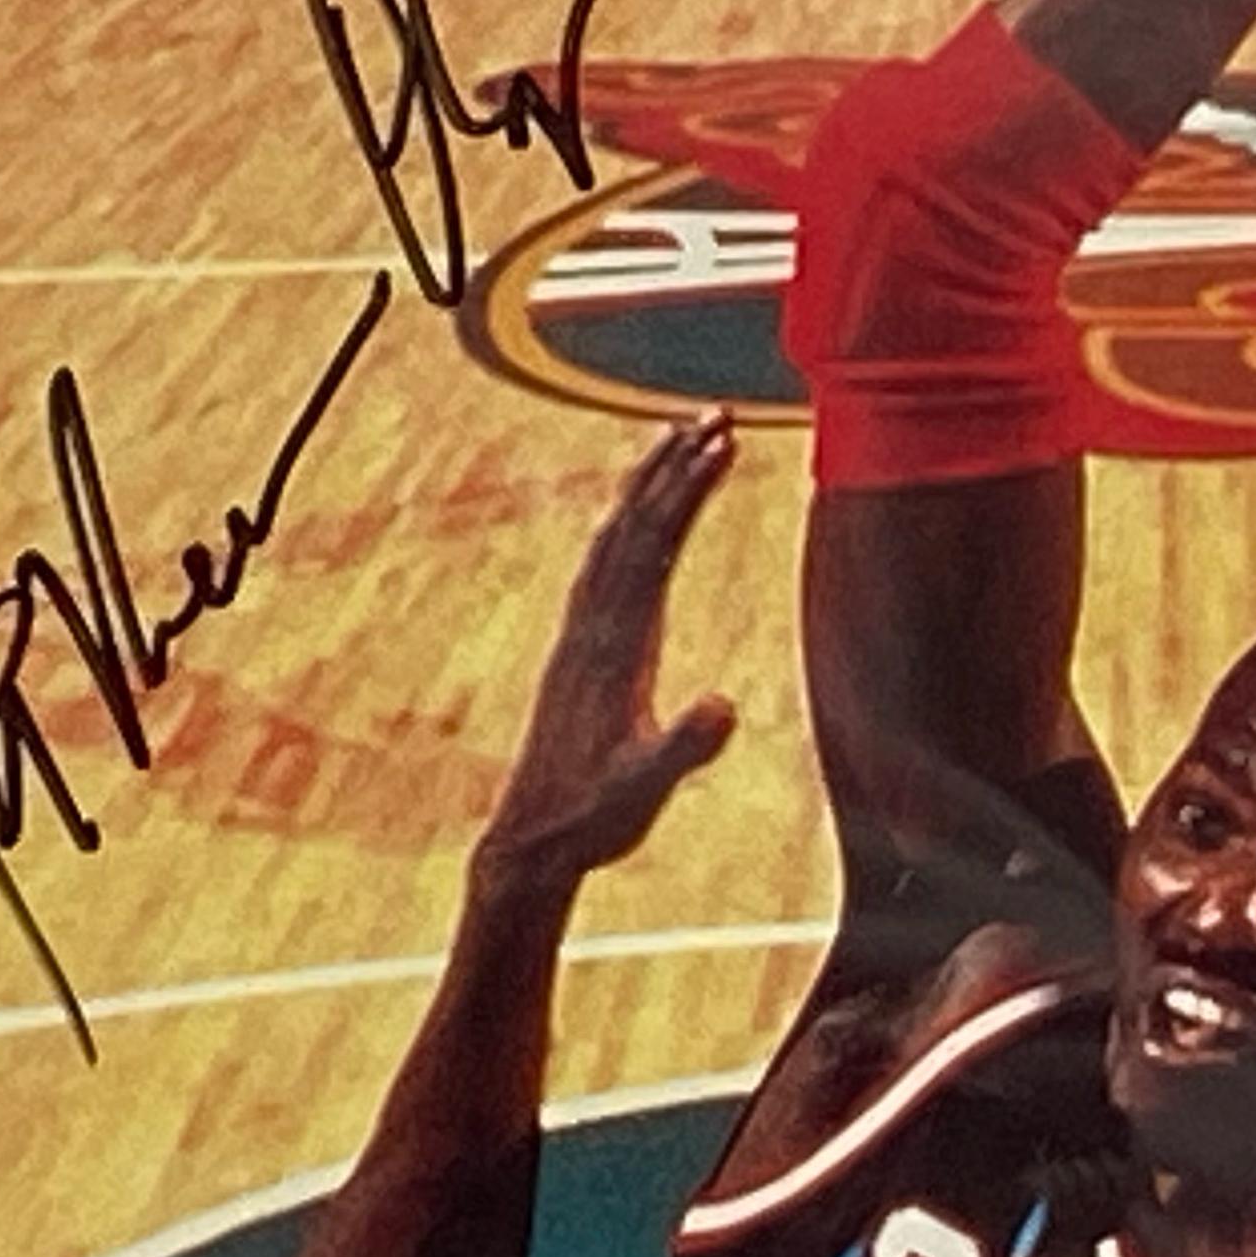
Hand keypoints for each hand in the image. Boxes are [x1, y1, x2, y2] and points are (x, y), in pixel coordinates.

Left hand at [474, 411, 739, 894]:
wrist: (531, 843)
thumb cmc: (592, 820)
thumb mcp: (643, 792)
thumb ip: (681, 750)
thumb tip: (724, 707)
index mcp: (615, 648)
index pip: (655, 550)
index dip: (686, 494)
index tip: (721, 444)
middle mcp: (593, 629)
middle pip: (633, 525)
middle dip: (672, 465)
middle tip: (714, 413)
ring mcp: (582, 636)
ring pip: (615, 538)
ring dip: (649, 484)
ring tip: (682, 438)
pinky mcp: (580, 650)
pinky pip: (605, 565)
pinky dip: (629, 523)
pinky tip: (639, 516)